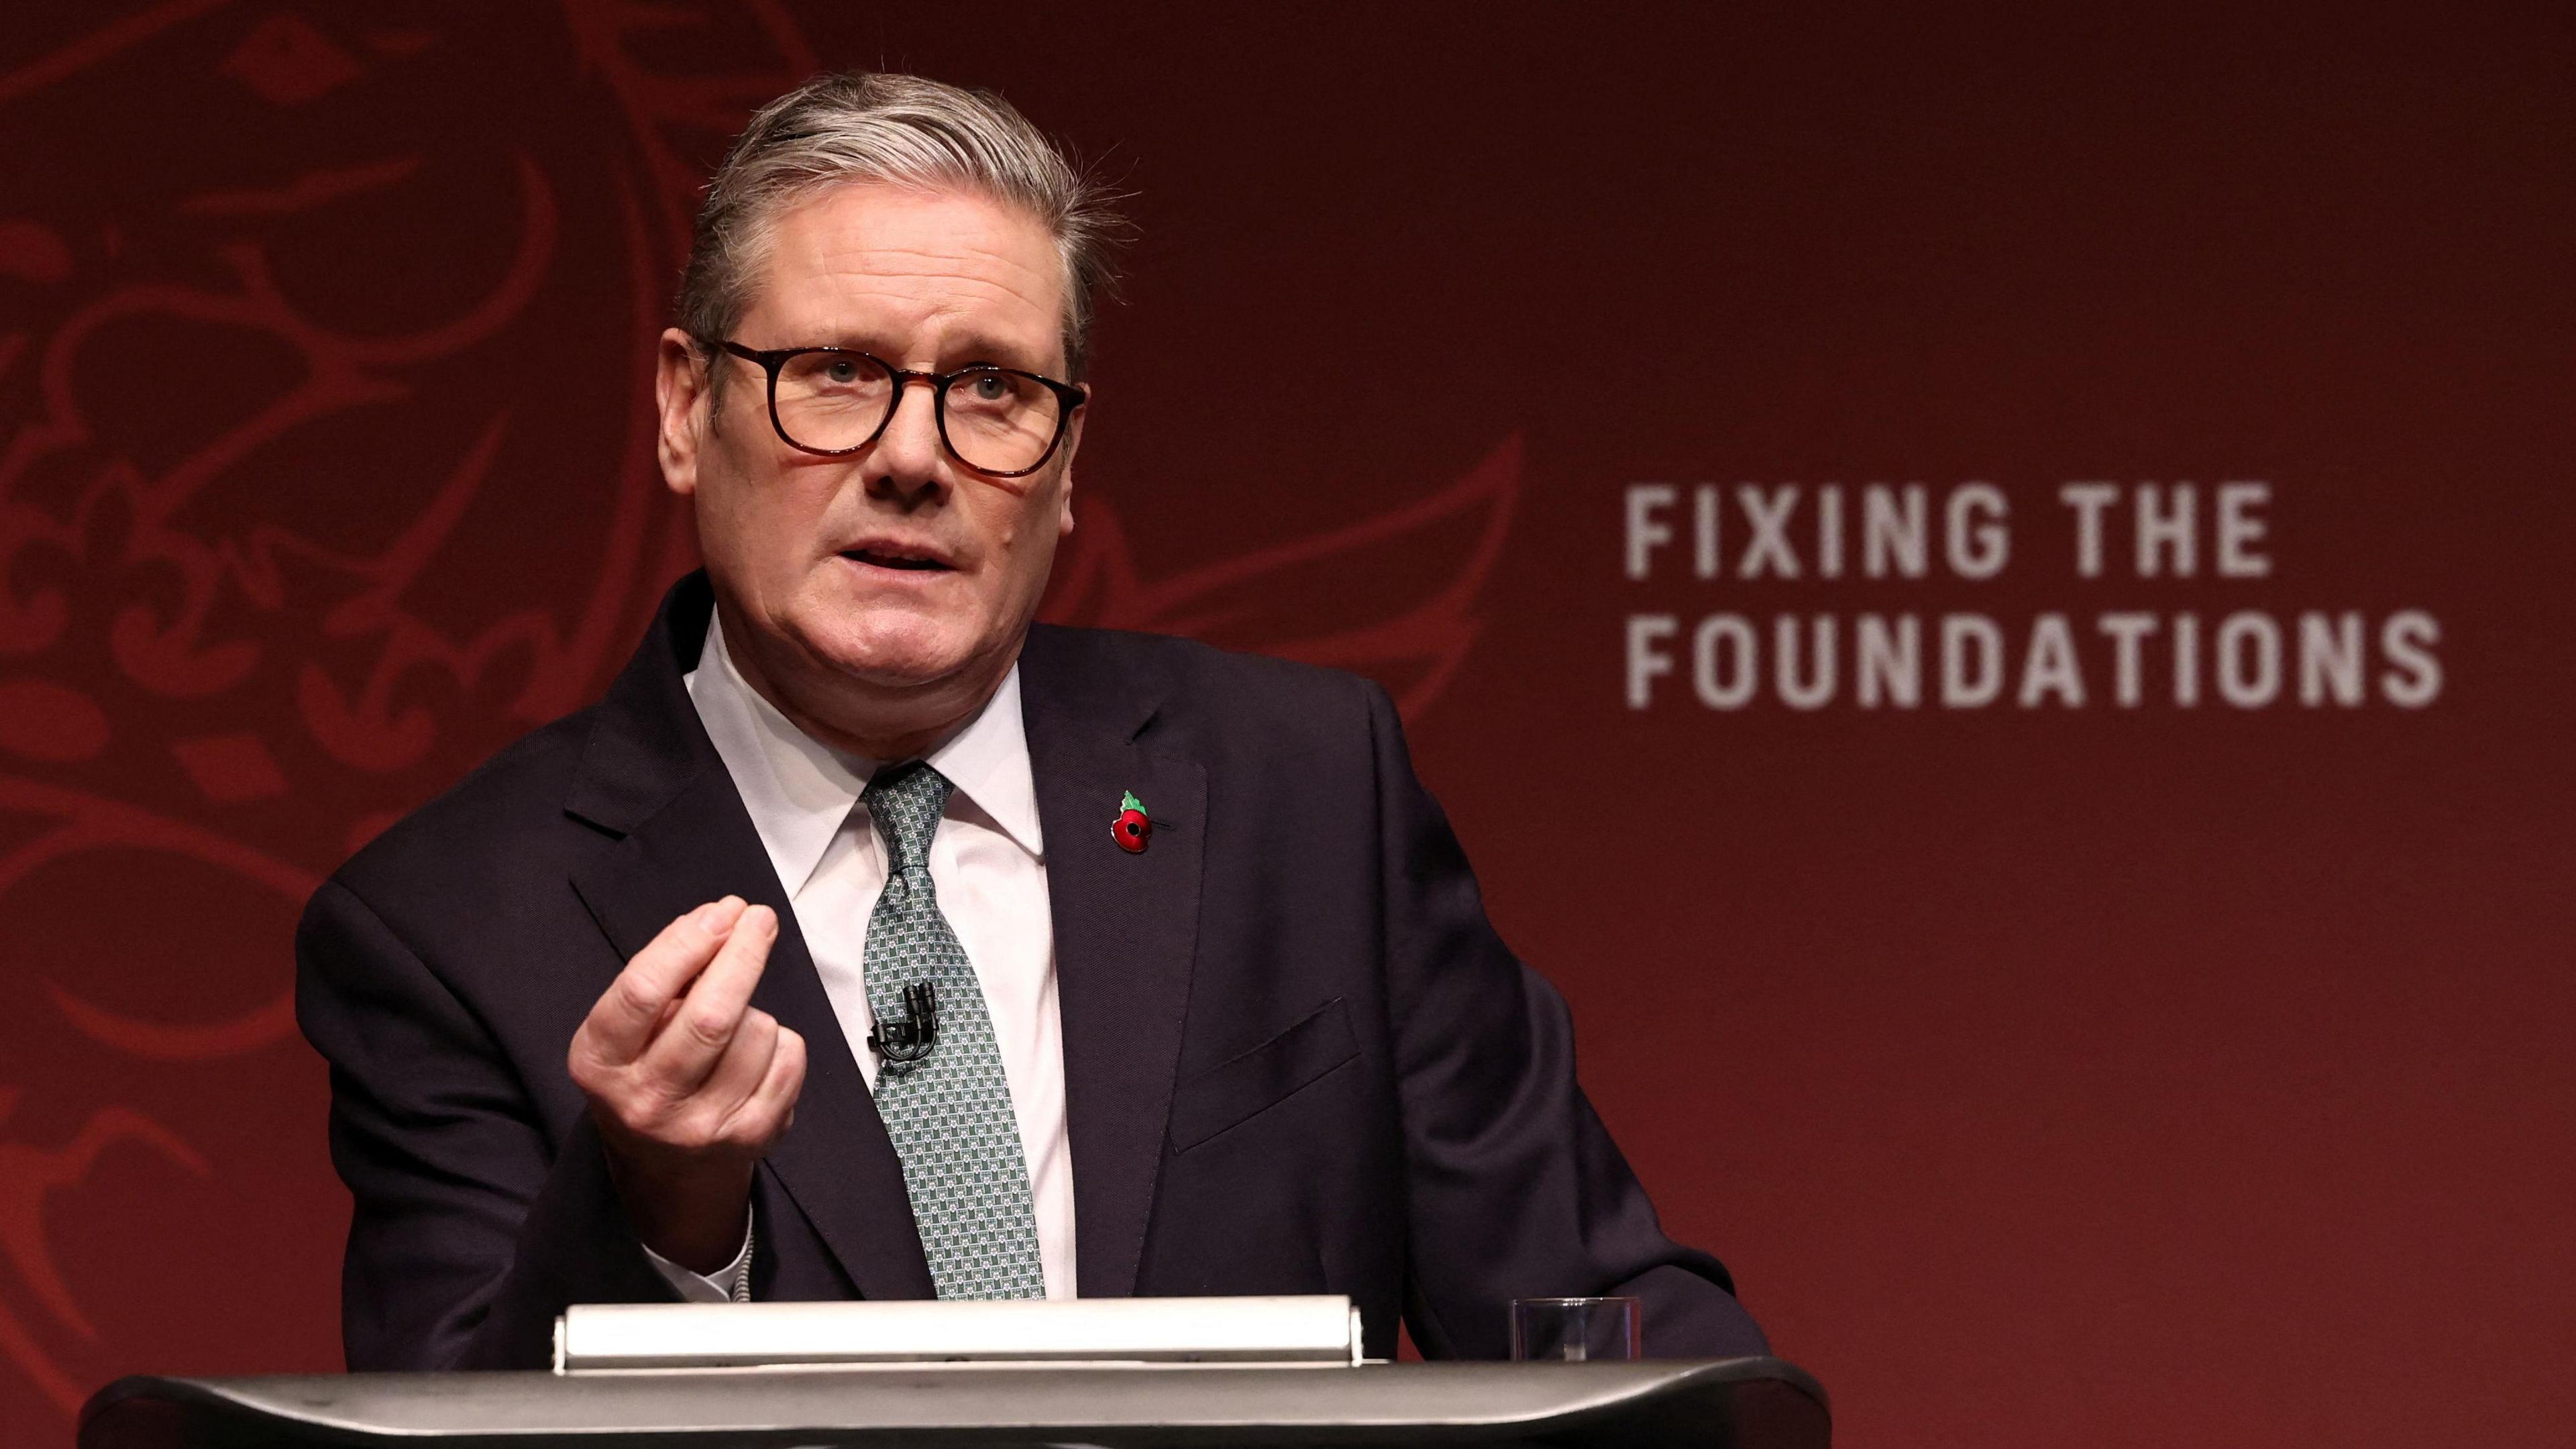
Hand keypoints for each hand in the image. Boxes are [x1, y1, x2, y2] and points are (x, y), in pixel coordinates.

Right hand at [567, 896, 806, 1272]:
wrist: (665, 1165)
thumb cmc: (647, 1070)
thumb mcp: (626, 1029)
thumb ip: (664, 976)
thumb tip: (723, 919)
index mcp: (600, 1063)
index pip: (643, 992)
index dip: (687, 942)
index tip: (722, 911)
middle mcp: (645, 1101)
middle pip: (710, 1015)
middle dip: (743, 954)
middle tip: (760, 919)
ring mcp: (701, 1126)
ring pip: (756, 1031)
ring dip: (756, 1010)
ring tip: (735, 1025)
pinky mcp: (752, 1137)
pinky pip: (788, 1058)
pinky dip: (782, 1040)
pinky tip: (756, 1052)